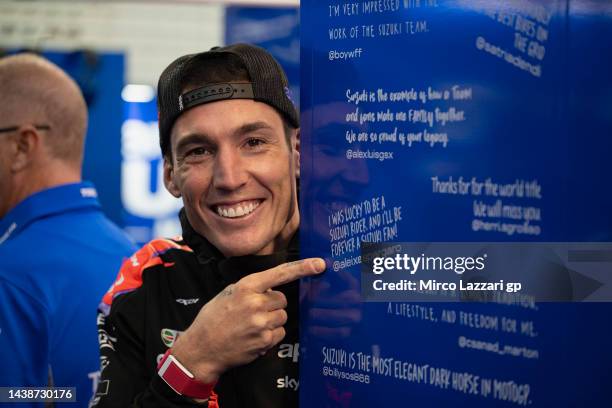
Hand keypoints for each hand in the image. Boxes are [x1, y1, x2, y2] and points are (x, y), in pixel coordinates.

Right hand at [171, 258, 325, 382]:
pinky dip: (270, 335)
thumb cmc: (213, 319)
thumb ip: (250, 289)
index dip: (302, 268)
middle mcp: (255, 303)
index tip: (319, 264)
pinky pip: (280, 333)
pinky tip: (253, 337)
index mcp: (245, 287)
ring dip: (272, 321)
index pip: (279, 274)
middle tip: (253, 312)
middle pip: (282, 300)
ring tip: (251, 326)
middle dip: (272, 305)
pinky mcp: (265, 340)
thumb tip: (270, 289)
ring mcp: (261, 323)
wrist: (202, 348)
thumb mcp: (227, 294)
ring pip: (282, 317)